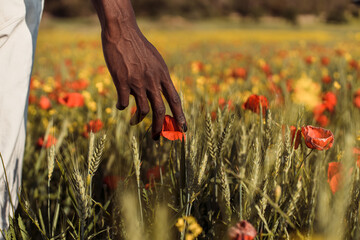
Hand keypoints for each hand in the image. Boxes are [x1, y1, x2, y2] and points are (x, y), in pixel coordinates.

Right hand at [100, 18, 186, 139]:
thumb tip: (160, 91)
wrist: (122, 31)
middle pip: (160, 110)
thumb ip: (159, 76)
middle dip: (160, 127)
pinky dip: (122, 106)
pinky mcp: (122, 81)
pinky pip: (124, 102)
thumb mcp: (155, 60)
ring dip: (139, 119)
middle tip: (158, 138)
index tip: (184, 129)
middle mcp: (153, 80)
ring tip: (136, 120)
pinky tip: (120, 105)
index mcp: (163, 75)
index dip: (180, 116)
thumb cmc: (138, 45)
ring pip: (143, 110)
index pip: (175, 100)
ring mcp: (138, 82)